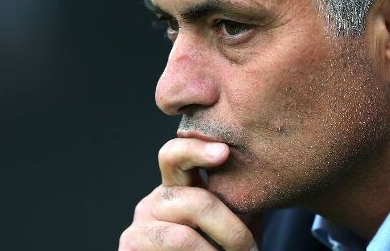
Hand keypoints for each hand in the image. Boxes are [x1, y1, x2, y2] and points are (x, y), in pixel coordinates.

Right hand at [119, 138, 257, 250]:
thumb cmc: (220, 249)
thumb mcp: (233, 224)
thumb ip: (237, 200)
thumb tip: (260, 177)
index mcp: (178, 186)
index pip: (176, 155)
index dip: (196, 149)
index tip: (224, 152)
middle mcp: (156, 201)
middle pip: (195, 202)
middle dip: (232, 230)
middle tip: (250, 249)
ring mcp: (140, 224)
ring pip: (184, 237)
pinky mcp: (129, 245)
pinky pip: (176, 247)